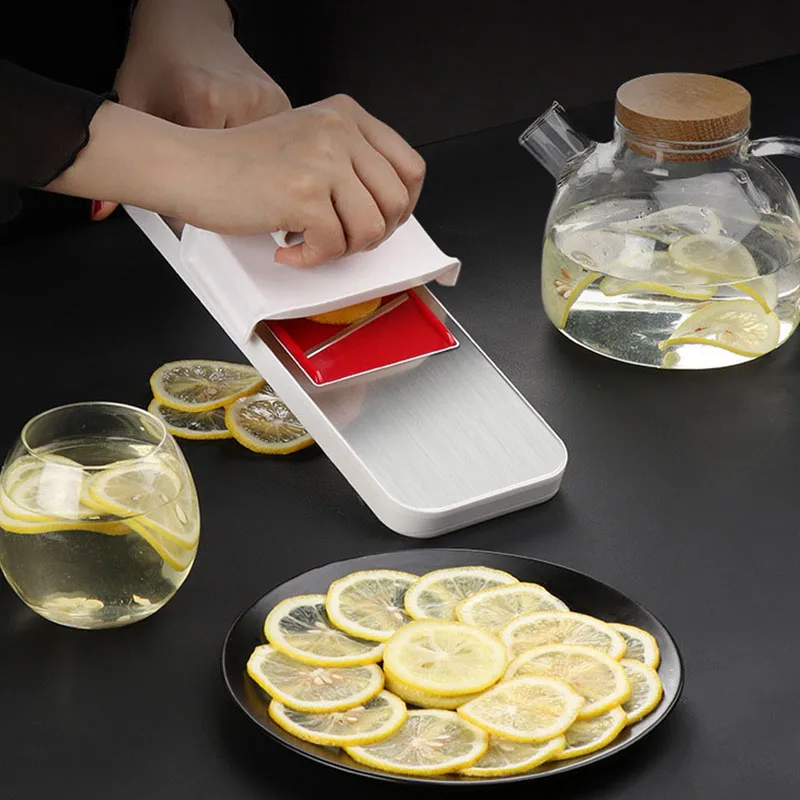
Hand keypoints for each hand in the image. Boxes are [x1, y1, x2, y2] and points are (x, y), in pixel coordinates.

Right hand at [47, 95, 425, 266]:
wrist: (190, 167)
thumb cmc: (240, 164)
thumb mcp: (307, 143)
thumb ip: (349, 163)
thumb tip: (386, 209)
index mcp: (346, 116)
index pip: (410, 168)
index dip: (400, 207)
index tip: (376, 221)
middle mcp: (340, 131)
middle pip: (396, 202)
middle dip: (371, 235)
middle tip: (339, 239)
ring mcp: (324, 160)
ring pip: (371, 228)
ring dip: (342, 249)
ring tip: (311, 242)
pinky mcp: (304, 193)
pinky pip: (334, 245)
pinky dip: (311, 258)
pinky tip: (288, 248)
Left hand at [92, 0, 289, 220]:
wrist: (187, 19)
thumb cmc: (162, 57)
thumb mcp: (132, 102)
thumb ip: (124, 160)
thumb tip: (112, 210)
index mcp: (207, 99)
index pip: (207, 176)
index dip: (193, 196)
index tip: (184, 205)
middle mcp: (245, 100)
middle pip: (240, 173)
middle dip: (219, 186)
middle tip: (200, 177)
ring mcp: (270, 103)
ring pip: (262, 165)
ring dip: (242, 172)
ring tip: (219, 156)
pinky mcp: (283, 105)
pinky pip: (275, 149)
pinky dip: (258, 156)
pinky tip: (239, 147)